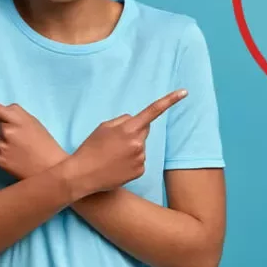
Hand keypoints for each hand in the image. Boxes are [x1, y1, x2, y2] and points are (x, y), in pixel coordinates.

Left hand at [0, 91, 66, 179]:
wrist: (51, 169)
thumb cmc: (43, 143)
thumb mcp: (33, 122)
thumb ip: (14, 115)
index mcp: (16, 118)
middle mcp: (5, 131)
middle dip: (1, 123)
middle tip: (20, 134)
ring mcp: (0, 146)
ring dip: (1, 136)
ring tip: (19, 145)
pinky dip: (1, 148)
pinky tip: (15, 154)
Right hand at [68, 89, 187, 195]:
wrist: (82, 175)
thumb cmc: (91, 148)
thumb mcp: (104, 127)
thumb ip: (123, 121)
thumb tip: (136, 122)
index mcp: (128, 129)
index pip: (153, 111)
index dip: (169, 100)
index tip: (184, 92)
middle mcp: (138, 143)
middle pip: (144, 129)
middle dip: (134, 131)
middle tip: (115, 141)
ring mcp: (140, 158)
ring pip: (141, 146)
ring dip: (131, 148)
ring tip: (112, 156)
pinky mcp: (140, 171)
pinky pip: (139, 160)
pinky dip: (130, 161)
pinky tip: (117, 165)